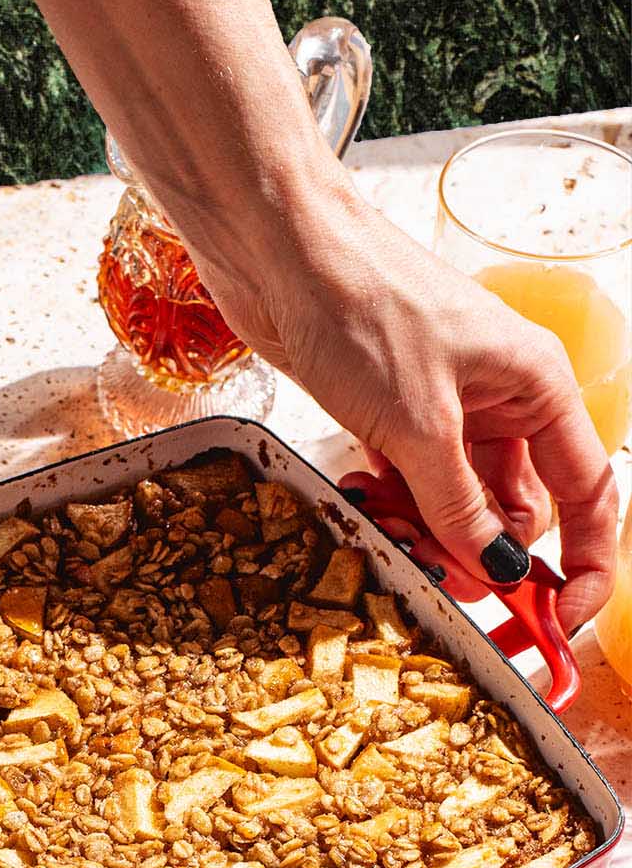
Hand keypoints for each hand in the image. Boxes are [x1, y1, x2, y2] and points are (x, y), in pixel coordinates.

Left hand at [194, 197, 618, 632]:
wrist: (279, 248)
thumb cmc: (361, 303)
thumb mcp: (417, 425)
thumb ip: (459, 506)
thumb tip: (495, 570)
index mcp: (537, 387)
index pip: (588, 492)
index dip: (585, 562)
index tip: (560, 618)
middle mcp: (501, 399)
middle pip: (515, 509)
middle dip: (479, 555)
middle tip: (435, 581)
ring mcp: (444, 409)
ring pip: (456, 504)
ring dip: (425, 534)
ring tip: (384, 533)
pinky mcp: (390, 415)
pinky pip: (407, 486)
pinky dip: (388, 507)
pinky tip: (359, 503)